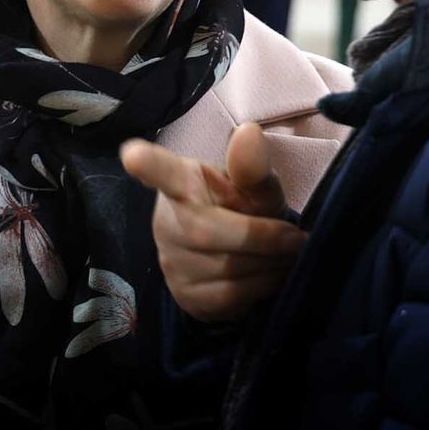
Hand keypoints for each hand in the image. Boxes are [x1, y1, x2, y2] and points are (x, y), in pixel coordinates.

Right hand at [121, 123, 306, 322]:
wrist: (239, 256)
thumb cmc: (244, 209)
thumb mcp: (255, 187)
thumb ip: (253, 167)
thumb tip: (250, 132)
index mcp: (183, 182)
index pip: (163, 172)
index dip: (149, 165)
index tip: (132, 154)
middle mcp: (166, 222)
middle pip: (205, 231)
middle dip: (259, 237)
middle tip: (296, 239)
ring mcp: (172, 263)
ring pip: (223, 269)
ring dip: (269, 264)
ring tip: (288, 255)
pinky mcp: (186, 297)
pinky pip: (229, 297)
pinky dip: (262, 286)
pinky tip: (273, 275)